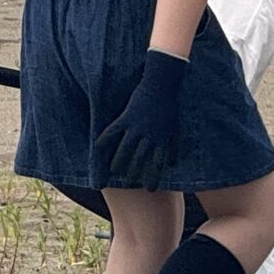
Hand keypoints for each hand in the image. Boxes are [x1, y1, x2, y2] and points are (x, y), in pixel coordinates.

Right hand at [94, 49, 188, 188]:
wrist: (163, 84)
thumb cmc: (170, 106)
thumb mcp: (175, 128)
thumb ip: (173, 147)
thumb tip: (172, 164)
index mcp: (162, 138)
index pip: (157, 162)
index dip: (153, 176)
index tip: (151, 189)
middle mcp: (149, 135)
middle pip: (140, 158)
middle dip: (135, 172)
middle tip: (129, 184)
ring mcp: (137, 126)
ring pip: (125, 147)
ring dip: (119, 160)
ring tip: (113, 171)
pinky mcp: (127, 116)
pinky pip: (114, 130)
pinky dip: (105, 138)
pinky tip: (97, 147)